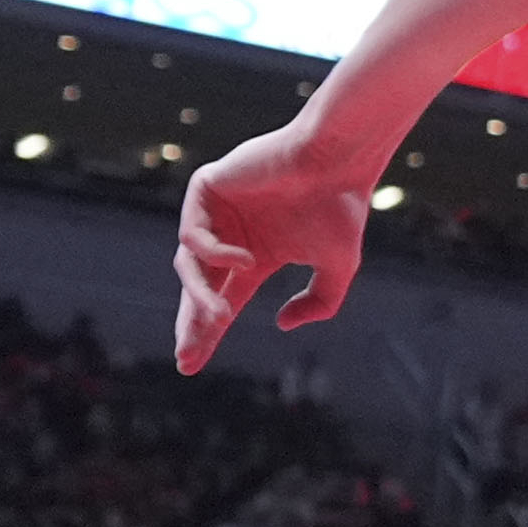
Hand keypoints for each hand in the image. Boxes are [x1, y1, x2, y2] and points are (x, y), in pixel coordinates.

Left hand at [173, 115, 383, 374]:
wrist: (338, 160)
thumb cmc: (342, 208)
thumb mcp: (339, 269)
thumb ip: (320, 303)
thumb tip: (281, 324)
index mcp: (257, 255)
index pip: (224, 298)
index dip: (207, 333)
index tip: (190, 366)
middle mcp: (232, 236)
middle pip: (199, 288)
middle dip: (191, 324)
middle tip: (185, 356)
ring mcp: (216, 213)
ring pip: (189, 265)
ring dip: (200, 295)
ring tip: (219, 316)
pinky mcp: (205, 189)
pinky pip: (193, 234)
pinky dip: (214, 253)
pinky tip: (244, 258)